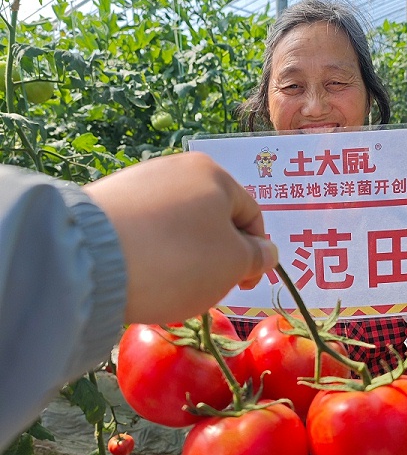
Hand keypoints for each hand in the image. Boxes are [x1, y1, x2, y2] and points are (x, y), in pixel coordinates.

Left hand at [85, 152, 277, 322]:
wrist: (92, 258)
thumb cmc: (178, 259)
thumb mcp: (234, 264)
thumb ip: (258, 257)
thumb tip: (266, 252)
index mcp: (214, 174)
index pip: (251, 216)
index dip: (256, 254)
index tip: (245, 285)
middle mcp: (176, 167)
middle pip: (212, 219)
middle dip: (216, 255)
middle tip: (205, 287)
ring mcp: (138, 181)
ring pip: (177, 225)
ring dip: (184, 255)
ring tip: (169, 284)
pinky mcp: (108, 200)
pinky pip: (144, 230)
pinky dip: (152, 252)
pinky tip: (142, 273)